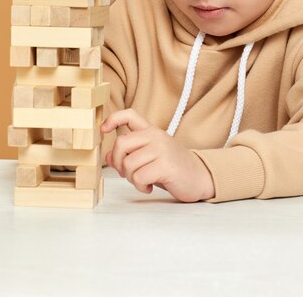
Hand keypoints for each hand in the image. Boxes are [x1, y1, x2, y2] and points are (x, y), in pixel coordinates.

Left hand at [100, 109, 214, 201]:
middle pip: (121, 144)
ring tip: (143, 181)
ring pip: (128, 164)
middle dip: (119, 163)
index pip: (129, 115)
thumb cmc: (172, 168)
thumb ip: (130, 154)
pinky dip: (140, 186)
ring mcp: (161, 149)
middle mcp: (156, 136)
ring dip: (131, 179)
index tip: (103, 129)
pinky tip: (149, 187)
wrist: (199, 177)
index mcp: (151, 131)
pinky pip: (139, 176)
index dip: (113, 119)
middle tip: (128, 174)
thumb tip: (109, 155)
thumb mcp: (149, 157)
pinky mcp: (165, 165)